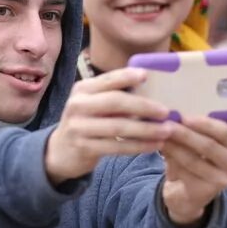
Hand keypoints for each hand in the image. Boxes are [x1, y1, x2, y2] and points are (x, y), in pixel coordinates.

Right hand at [44, 68, 172, 185]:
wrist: (60, 151)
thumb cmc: (86, 123)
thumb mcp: (92, 104)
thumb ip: (113, 96)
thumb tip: (151, 91)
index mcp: (82, 89)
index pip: (108, 80)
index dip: (127, 76)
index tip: (147, 75)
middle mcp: (78, 105)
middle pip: (115, 102)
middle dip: (144, 106)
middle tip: (166, 112)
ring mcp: (79, 127)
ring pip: (118, 126)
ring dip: (146, 129)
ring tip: (166, 131)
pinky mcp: (84, 147)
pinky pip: (116, 146)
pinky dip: (138, 146)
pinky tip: (153, 146)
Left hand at [158, 117, 226, 227]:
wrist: (188, 193)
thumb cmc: (194, 160)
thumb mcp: (195, 143)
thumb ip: (190, 130)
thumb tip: (173, 116)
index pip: (224, 131)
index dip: (204, 123)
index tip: (184, 117)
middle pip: (209, 146)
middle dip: (185, 134)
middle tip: (166, 126)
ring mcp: (222, 180)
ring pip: (194, 160)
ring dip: (174, 147)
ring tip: (159, 138)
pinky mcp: (206, 191)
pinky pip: (185, 173)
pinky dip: (171, 161)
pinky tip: (162, 153)